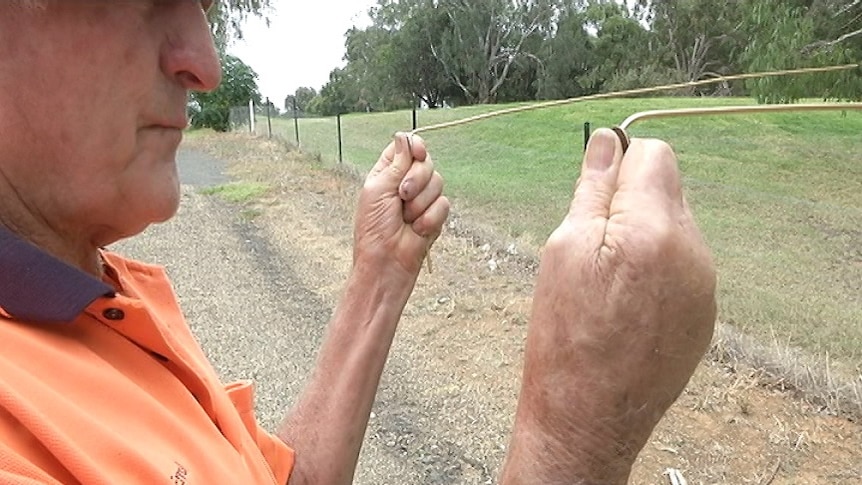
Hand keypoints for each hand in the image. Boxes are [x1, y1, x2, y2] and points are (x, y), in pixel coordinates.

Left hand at [353, 132, 449, 281]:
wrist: (387, 261)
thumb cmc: (374, 228)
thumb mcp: (378, 189)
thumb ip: (395, 163)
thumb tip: (404, 137)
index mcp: (388, 173)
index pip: (407, 147)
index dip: (415, 147)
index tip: (417, 152)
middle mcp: (406, 183)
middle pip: (426, 162)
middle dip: (416, 179)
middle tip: (402, 196)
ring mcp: (422, 199)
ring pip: (438, 182)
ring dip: (420, 202)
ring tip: (407, 218)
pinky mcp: (435, 215)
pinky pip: (443, 204)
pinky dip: (429, 217)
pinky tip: (417, 229)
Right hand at [502, 129, 716, 482]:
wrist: (588, 418)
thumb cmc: (564, 336)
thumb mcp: (564, 251)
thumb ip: (592, 190)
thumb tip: (606, 141)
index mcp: (655, 229)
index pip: (654, 154)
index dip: (619, 163)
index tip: (594, 192)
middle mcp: (694, 252)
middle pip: (669, 188)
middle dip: (631, 201)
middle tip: (592, 245)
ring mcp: (706, 286)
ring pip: (676, 226)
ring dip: (644, 235)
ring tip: (608, 281)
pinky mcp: (705, 313)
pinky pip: (684, 265)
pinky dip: (656, 268)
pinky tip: (627, 304)